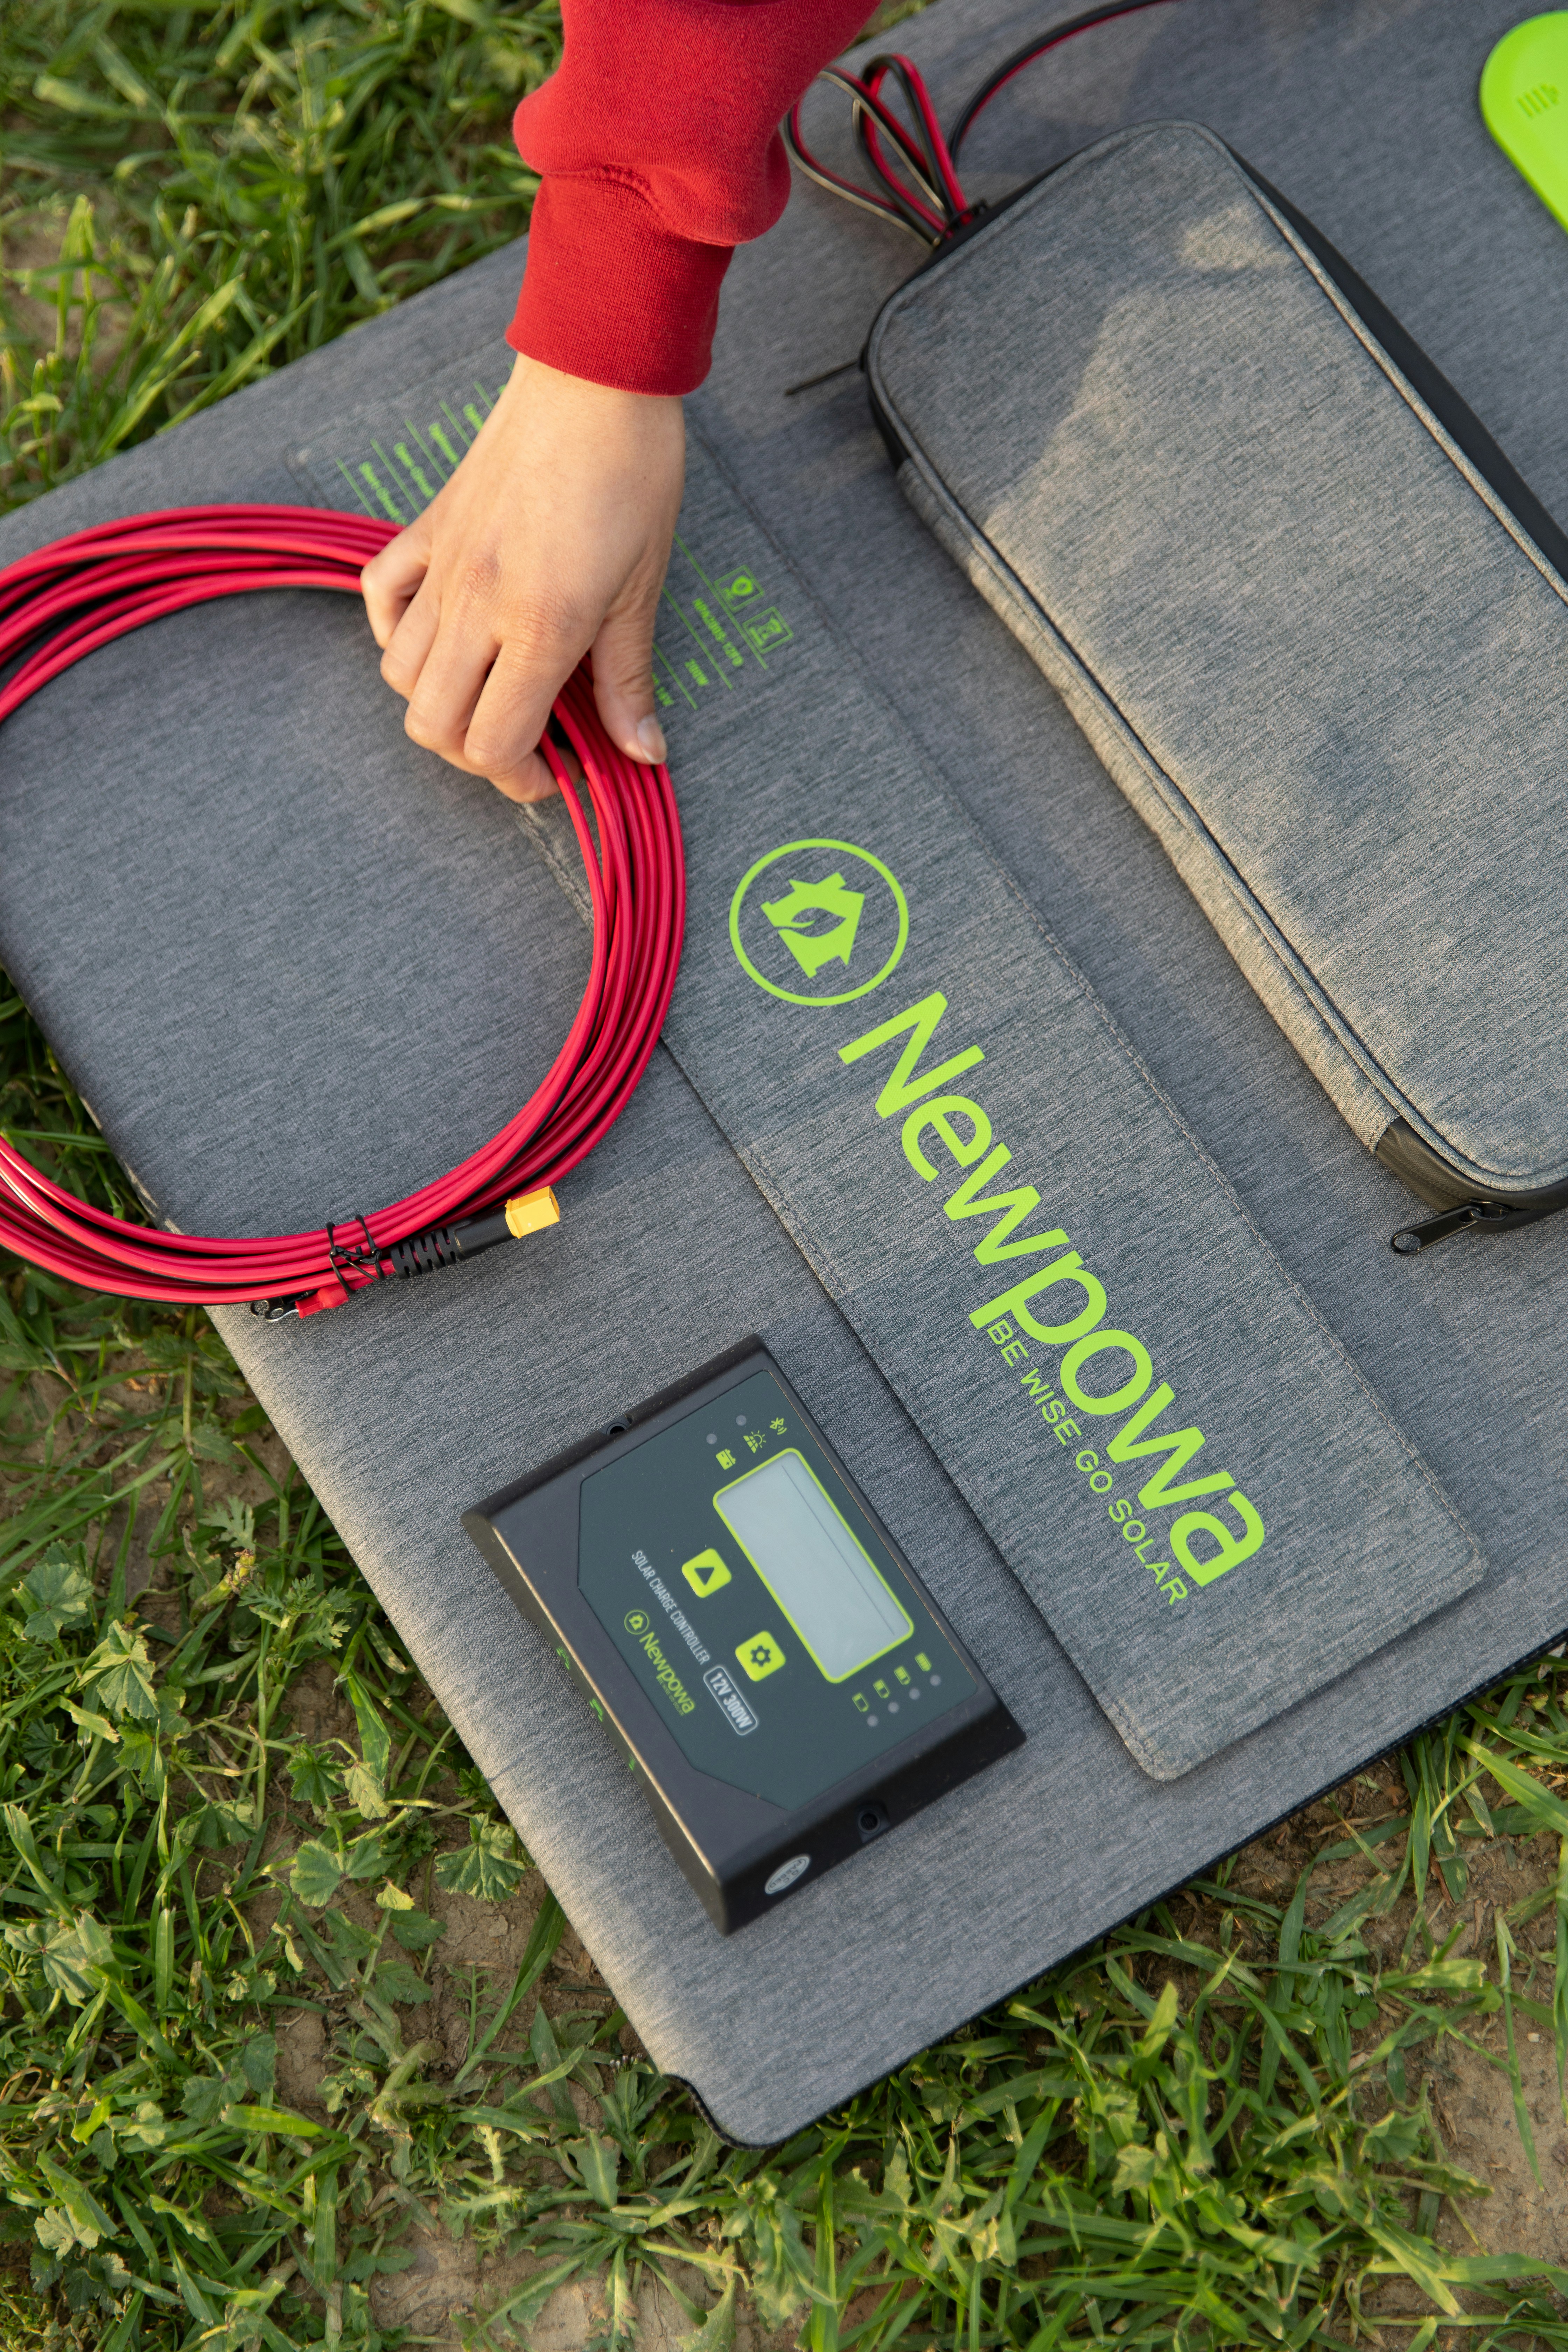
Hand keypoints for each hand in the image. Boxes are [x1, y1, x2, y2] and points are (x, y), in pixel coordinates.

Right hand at [360, 354, 685, 801]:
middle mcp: (477, 604)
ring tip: (487, 692)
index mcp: (539, 628)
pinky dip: (398, 633)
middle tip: (521, 743)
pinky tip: (442, 635)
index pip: (493, 744)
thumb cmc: (632, 475)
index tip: (552, 773)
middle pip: (434, 724)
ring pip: (401, 673)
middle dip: (474, 754)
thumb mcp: (643, 590)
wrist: (594, 379)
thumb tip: (642, 753)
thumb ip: (628, 679)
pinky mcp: (427, 528)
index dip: (520, 779)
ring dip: (438, 702)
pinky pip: (382, 599)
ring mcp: (443, 566)